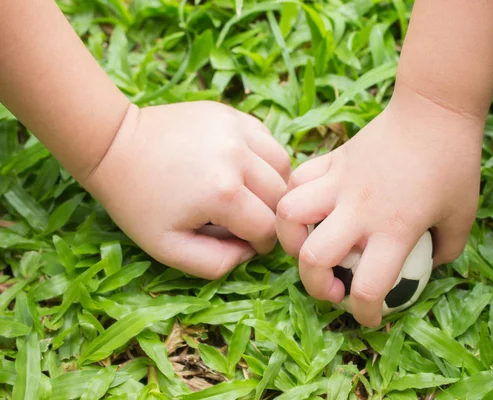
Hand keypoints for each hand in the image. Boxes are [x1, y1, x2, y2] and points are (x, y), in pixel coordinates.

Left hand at [83, 101, 290, 279]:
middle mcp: (237, 156)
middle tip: (246, 221)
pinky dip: (265, 159)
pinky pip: (267, 141)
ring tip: (251, 194)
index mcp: (223, 193)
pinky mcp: (231, 113)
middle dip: (270, 216)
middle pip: (281, 197)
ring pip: (283, 165)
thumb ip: (217, 263)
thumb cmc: (138, 203)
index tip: (243, 243)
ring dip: (274, 186)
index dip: (261, 243)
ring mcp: (236, 129)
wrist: (115, 146)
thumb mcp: (169, 249)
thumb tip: (250, 250)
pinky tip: (245, 169)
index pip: (269, 228)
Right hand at [276, 88, 482, 326]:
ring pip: (288, 214)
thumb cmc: (454, 164)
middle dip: (315, 286)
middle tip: (334, 287)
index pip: (368, 287)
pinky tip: (309, 207)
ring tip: (309, 245)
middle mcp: (359, 210)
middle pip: (313, 259)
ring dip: (290, 239)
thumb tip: (425, 265)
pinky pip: (296, 180)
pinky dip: (293, 198)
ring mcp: (339, 182)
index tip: (370, 317)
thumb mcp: (463, 217)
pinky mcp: (331, 159)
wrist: (433, 110)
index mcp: (394, 228)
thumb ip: (446, 250)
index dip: (365, 313)